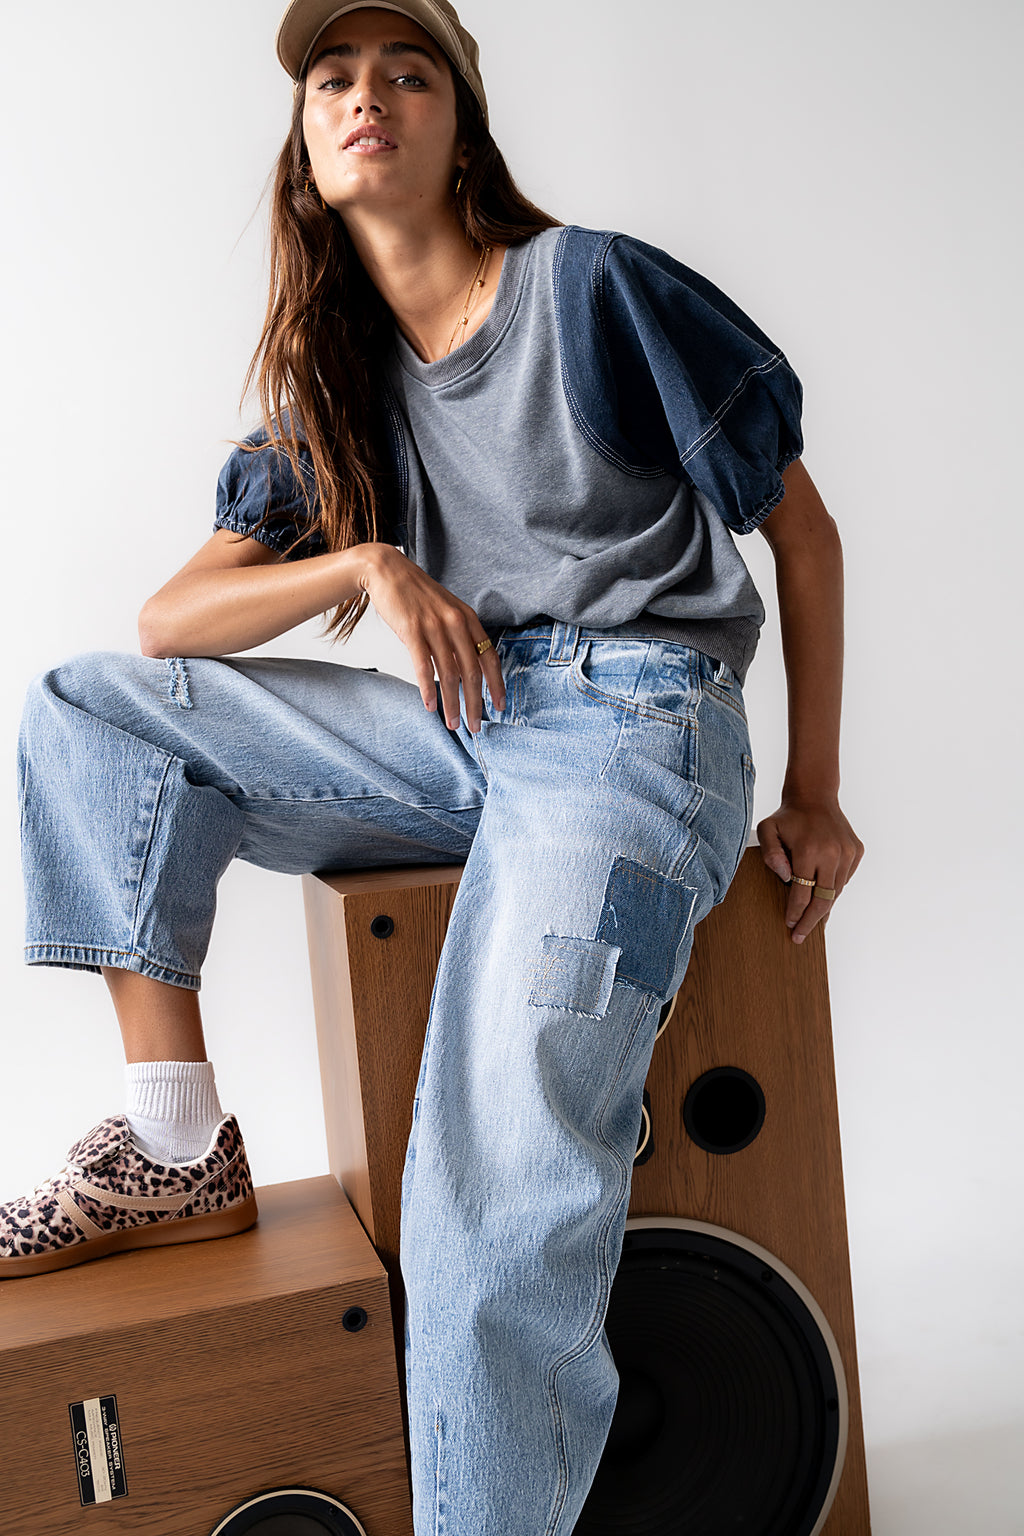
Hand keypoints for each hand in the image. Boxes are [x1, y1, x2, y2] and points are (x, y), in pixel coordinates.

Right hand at [359, 545, 505, 731]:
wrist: (387, 571)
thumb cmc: (416, 595)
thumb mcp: (446, 611)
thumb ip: (458, 636)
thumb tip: (465, 668)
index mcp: (468, 619)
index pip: (490, 657)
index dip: (496, 684)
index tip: (499, 706)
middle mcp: (456, 623)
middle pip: (472, 671)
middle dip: (475, 703)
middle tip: (475, 726)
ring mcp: (434, 626)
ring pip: (449, 674)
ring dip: (452, 702)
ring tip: (452, 723)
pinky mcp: (412, 630)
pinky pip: (424, 666)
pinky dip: (428, 689)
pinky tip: (429, 705)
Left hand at [756, 795, 863, 943]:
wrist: (815, 796)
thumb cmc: (787, 817)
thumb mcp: (768, 830)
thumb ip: (771, 855)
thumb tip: (785, 878)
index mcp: (808, 851)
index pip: (802, 894)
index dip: (795, 913)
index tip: (790, 926)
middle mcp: (832, 854)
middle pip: (823, 899)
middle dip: (811, 922)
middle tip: (801, 937)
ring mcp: (847, 853)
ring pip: (836, 892)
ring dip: (824, 908)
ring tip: (812, 921)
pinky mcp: (856, 851)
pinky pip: (844, 879)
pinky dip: (833, 889)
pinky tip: (822, 895)